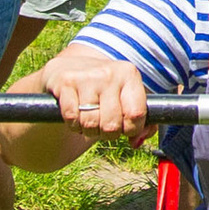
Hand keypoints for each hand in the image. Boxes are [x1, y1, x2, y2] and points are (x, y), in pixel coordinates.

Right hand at [35, 46, 149, 144]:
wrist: (69, 67)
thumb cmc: (105, 89)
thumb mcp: (126, 98)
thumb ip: (142, 123)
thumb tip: (136, 142)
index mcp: (129, 75)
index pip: (136, 114)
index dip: (131, 129)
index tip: (125, 128)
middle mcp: (110, 73)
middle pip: (112, 124)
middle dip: (108, 134)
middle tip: (105, 126)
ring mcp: (87, 77)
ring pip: (90, 123)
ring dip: (89, 130)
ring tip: (90, 121)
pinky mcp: (66, 82)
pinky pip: (72, 118)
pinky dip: (73, 124)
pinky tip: (76, 116)